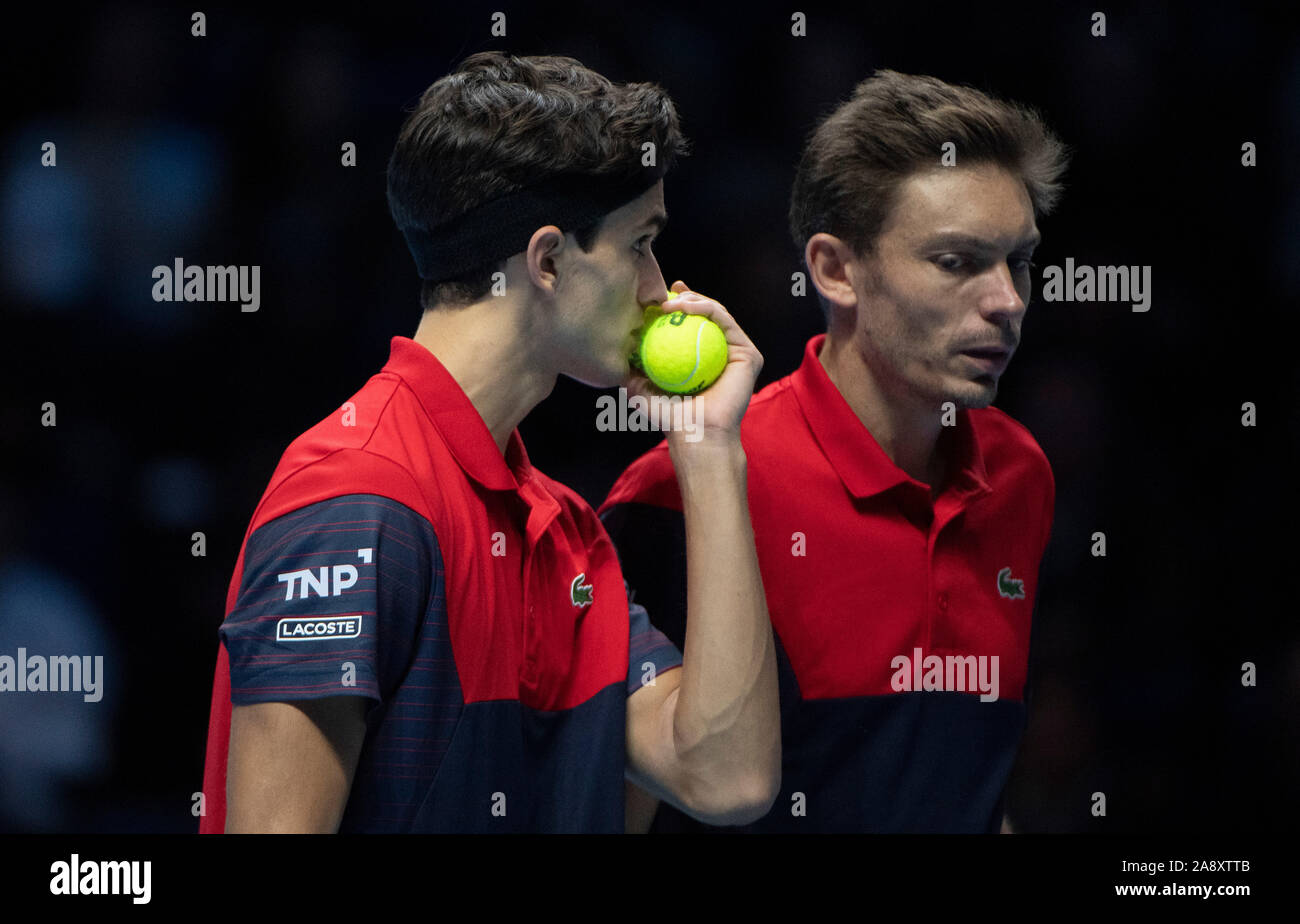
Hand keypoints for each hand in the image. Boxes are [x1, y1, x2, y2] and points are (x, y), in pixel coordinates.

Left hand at [625, 280, 762, 445]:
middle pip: (704, 316)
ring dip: (693, 299)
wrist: (696, 433)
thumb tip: (616, 351)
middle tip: (664, 294)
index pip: (688, 326)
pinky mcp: (749, 355)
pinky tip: (686, 306)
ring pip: (717, 314)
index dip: (675, 307)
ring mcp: (737, 353)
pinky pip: (726, 322)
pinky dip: (706, 308)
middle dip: (685, 297)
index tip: (656, 298)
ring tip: (671, 300)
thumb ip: (631, 370)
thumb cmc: (670, 417)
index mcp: (701, 359)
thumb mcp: (641, 389)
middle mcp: (721, 354)